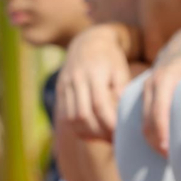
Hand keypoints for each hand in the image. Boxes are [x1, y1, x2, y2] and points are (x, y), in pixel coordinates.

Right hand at [56, 24, 133, 140]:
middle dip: (99, 132)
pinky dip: (78, 128)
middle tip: (114, 140)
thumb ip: (121, 93)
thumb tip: (121, 118)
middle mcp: (76, 80)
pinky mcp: (60, 91)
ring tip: (103, 137)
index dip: (110, 124)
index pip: (100, 105)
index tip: (121, 134)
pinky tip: (92, 132)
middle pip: (83, 115)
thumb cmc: (111, 58)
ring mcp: (65, 85)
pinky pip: (65, 116)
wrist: (88, 41)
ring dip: (87, 133)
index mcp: (94, 73)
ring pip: (71, 119)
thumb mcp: (121, 71)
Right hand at [141, 24, 180, 154]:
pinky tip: (164, 147)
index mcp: (167, 76)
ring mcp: (146, 89)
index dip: (162, 130)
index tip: (168, 150)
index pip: (159, 108)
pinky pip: (142, 120)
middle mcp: (152, 83)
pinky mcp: (145, 96)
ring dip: (154, 142)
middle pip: (147, 121)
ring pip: (143, 123)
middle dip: (157, 144)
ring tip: (170, 159)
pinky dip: (152, 135)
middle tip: (173, 162)